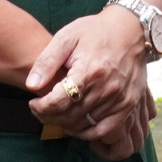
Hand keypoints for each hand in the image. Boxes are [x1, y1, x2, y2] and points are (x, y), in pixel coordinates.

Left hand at [28, 5, 152, 159]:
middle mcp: (106, 89)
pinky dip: (89, 133)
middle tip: (41, 110)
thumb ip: (47, 61)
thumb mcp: (67, 37)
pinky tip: (78, 124)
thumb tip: (31, 85)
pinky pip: (106, 131)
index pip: (58, 103)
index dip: (40, 108)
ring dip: (66, 125)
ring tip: (57, 114)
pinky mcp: (129, 105)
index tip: (33, 103)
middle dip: (49, 117)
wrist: (130, 28)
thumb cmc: (95, 31)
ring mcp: (120, 99)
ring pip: (85, 126)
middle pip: (70, 117)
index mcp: (88, 71)